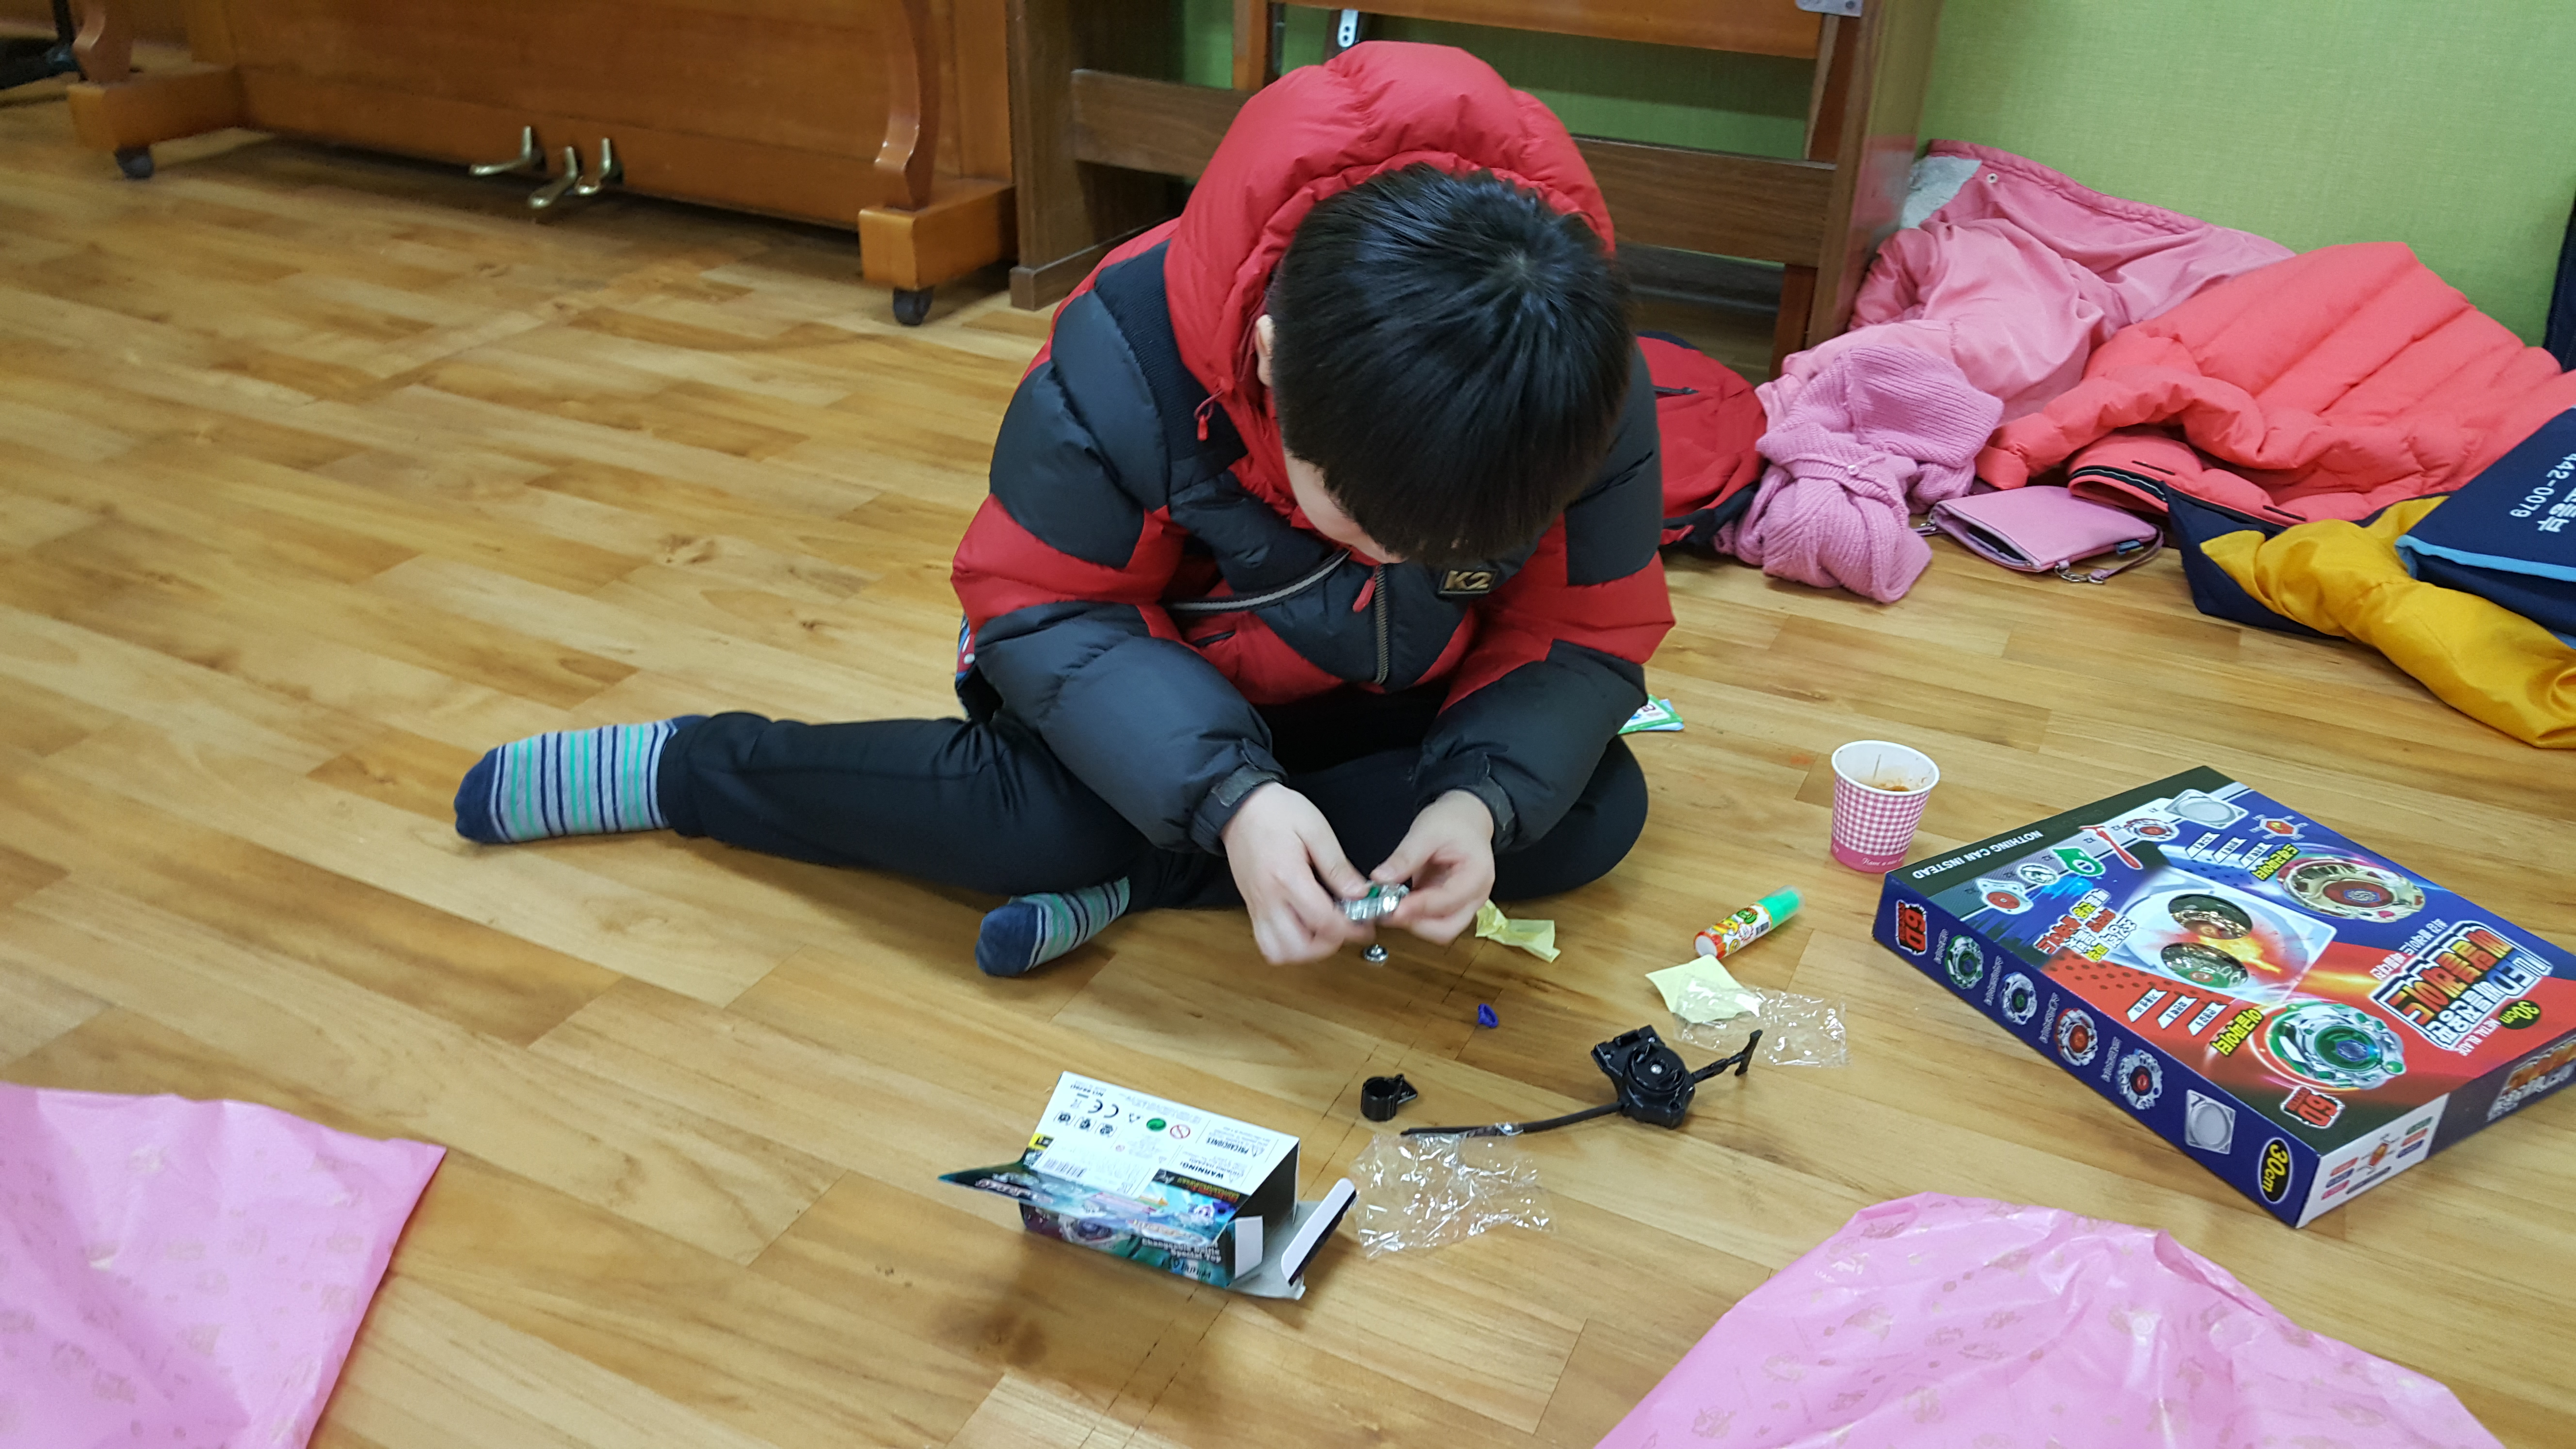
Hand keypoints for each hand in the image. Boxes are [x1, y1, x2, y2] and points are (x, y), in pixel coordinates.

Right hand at [1222, 783, 1373, 963]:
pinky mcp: (1252, 909)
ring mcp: (1257, 907)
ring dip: (1306, 950)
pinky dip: (1287, 947)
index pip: (1323, 921)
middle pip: (1299, 947)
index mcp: (1287, 877)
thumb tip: (1360, 894)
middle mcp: (1268, 899)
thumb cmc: (1276, 812)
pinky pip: (1267, 943)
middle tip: (1344, 928)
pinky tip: (1303, 929)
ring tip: (1324, 931)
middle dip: (1328, 945)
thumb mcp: (1316, 829)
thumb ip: (1338, 866)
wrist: (1239, 807)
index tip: (1365, 926)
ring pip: (1280, 952)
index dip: (1350, 929)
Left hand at [1375, 790, 1494, 943]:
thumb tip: (1380, 879)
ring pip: (1440, 930)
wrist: (1467, 819)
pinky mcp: (1451, 906)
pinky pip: (1433, 921)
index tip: (1392, 908)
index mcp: (1477, 875)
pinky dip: (1414, 918)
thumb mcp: (1427, 831)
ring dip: (1414, 924)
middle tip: (1387, 912)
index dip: (1419, 908)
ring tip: (1389, 908)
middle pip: (1447, 928)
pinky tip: (1396, 905)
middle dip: (1416, 924)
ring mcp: (1465, 904)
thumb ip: (1405, 857)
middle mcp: (1476, 896)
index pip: (1448, 901)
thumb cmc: (1454, 821)